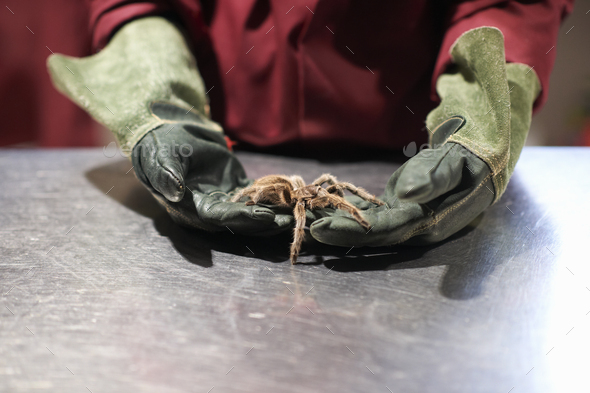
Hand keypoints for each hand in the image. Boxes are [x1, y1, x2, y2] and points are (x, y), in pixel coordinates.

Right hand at [132, 106, 293, 234]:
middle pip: (241, 221)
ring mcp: (223, 199)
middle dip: (265, 222)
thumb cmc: (161, 147)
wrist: (167, 136)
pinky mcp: (234, 187)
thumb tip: (175, 191)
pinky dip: (274, 196)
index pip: (220, 218)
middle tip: (291, 220)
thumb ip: (168, 175)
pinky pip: (256, 195)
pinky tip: (292, 196)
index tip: (266, 217)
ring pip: (251, 211)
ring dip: (274, 213)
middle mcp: (208, 209)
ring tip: (297, 212)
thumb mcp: (162, 158)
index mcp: (190, 207)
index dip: (243, 218)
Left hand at [309, 27, 540, 247]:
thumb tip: (407, 194)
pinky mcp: (397, 211)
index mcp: (426, 223)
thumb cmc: (464, 161)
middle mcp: (412, 228)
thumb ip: (434, 179)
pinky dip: (345, 212)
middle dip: (335, 232)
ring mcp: (403, 221)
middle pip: (368, 235)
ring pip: (364, 226)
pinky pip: (367, 215)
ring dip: (336, 223)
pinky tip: (323, 207)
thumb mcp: (454, 165)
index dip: (350, 232)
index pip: (382, 232)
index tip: (320, 228)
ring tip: (305, 219)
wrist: (477, 162)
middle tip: (303, 228)